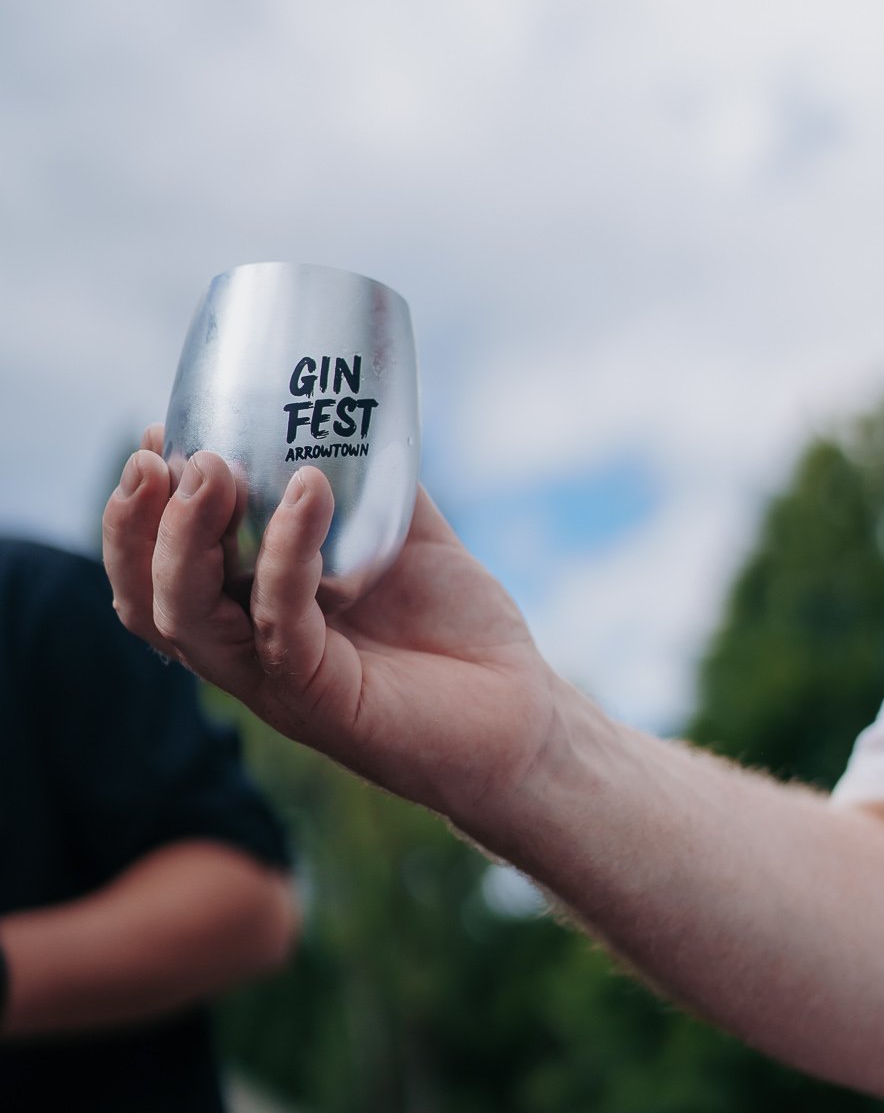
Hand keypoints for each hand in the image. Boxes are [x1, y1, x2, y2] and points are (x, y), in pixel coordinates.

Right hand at [103, 429, 562, 829]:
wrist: (520, 710)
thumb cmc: (456, 625)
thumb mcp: (403, 532)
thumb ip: (368, 477)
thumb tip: (348, 402)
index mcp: (249, 609)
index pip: (159, 569)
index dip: (141, 507)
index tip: (158, 433)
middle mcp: (248, 649)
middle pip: (148, 599)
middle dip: (134, 525)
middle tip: (155, 456)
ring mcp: (277, 679)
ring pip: (189, 619)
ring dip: (185, 539)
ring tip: (211, 467)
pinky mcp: (323, 698)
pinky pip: (282, 622)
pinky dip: (287, 552)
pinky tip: (311, 489)